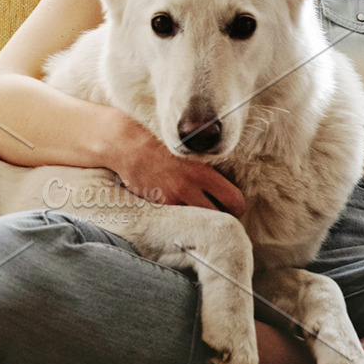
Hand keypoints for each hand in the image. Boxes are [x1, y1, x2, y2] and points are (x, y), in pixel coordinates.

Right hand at [106, 112, 245, 216]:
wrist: (127, 144)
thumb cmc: (160, 141)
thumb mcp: (190, 150)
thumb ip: (208, 168)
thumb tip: (228, 183)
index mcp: (202, 172)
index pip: (234, 201)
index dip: (237, 206)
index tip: (234, 206)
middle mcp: (188, 188)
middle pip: (219, 217)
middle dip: (222, 217)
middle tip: (219, 213)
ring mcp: (172, 199)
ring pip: (199, 222)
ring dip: (202, 219)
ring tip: (200, 212)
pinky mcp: (157, 206)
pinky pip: (178, 218)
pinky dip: (182, 216)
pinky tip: (179, 207)